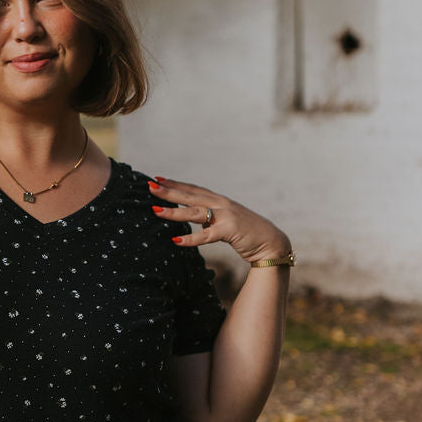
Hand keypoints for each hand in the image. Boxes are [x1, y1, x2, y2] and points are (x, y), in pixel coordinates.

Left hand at [148, 176, 290, 265]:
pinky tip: (176, 241)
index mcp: (220, 201)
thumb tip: (197, 220)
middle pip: (190, 195)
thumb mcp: (226, 222)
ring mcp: (226, 216)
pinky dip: (190, 239)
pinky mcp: (230, 231)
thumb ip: (212, 218)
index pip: (193, 189)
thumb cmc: (247, 233)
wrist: (271, 242)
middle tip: (149, 185)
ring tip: (155, 210)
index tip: (157, 178)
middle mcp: (221, 204)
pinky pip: (206, 235)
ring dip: (174, 211)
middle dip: (169, 190)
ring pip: (194, 212)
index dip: (175, 183)